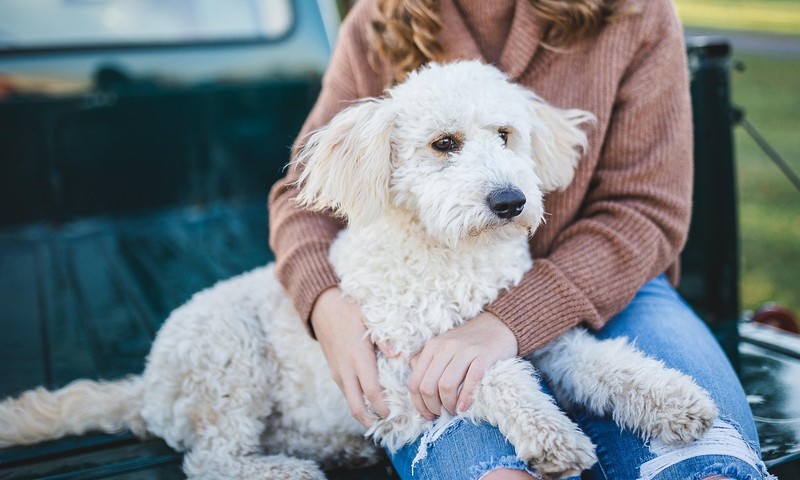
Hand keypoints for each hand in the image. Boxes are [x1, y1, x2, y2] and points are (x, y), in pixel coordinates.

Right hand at [310, 287, 389, 426]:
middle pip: (357, 407)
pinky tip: (372, 400)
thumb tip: (398, 354)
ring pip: (350, 402)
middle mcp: (346, 370)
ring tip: (385, 416)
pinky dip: (359, 401)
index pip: (372, 392)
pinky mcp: (335, 372)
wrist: (322, 307)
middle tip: (392, 424)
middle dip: (373, 420)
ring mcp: (338, 372)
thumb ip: (383, 337)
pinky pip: (347, 393)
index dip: (384, 408)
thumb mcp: (369, 317)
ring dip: (365, 413)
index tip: (398, 416)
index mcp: (358, 358)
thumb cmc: (349, 310)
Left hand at [407, 312, 516, 418]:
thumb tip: (416, 389)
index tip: (428, 415)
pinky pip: (471, 380)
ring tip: (454, 411)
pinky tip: (465, 407)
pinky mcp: (484, 355)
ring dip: (448, 405)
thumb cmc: (469, 344)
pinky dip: (466, 398)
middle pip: (428, 386)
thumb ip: (427, 363)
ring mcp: (465, 350)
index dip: (419, 404)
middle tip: (442, 414)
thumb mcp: (443, 348)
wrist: (499, 326)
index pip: (415, 382)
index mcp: (432, 347)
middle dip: (433, 407)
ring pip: (446, 386)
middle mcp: (445, 346)